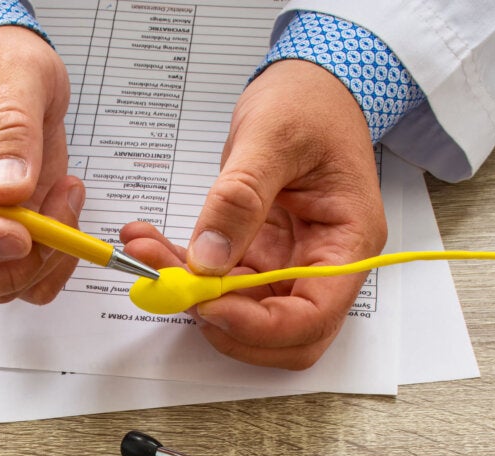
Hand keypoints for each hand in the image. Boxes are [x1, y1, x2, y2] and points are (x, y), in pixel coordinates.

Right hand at [0, 26, 83, 304]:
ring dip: (42, 262)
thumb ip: (10, 126)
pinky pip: (27, 286)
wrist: (18, 75)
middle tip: (53, 226)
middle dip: (4, 269)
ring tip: (67, 194)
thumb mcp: (14, 73)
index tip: (17, 233)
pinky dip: (57, 268)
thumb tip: (8, 190)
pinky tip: (69, 214)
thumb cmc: (3, 65)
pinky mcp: (8, 245)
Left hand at [122, 59, 387, 368]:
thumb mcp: (273, 137)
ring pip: (240, 310)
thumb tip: (209, 257)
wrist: (309, 83)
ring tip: (145, 251)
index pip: (314, 316)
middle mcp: (322, 262)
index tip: (209, 306)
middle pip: (280, 333)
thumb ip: (240, 198)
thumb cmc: (309, 103)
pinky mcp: (258, 254)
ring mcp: (289, 262)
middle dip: (221, 319)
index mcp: (348, 241)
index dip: (261, 326)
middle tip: (171, 286)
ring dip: (190, 294)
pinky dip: (182, 270)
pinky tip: (150, 243)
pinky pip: (219, 281)